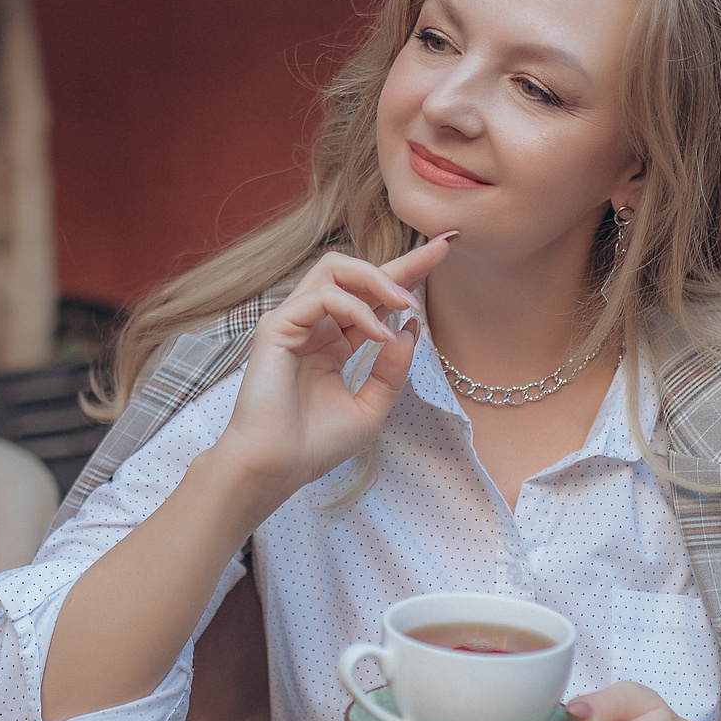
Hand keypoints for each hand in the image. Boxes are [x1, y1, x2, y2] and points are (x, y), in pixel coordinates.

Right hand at [206, 236, 452, 509]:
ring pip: (335, 269)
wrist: (276, 468)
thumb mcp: (371, 407)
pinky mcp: (277, 327)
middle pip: (357, 273)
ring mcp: (294, 323)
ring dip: (378, 280)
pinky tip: (379, 335)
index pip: (373, 299)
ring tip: (407, 304)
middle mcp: (314, 326)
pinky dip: (357, 311)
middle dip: (401, 262)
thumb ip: (391, 370)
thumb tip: (408, 329)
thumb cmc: (314, 445)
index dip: (407, 275)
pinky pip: (322, 297)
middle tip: (439, 253)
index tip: (444, 252)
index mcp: (333, 343)